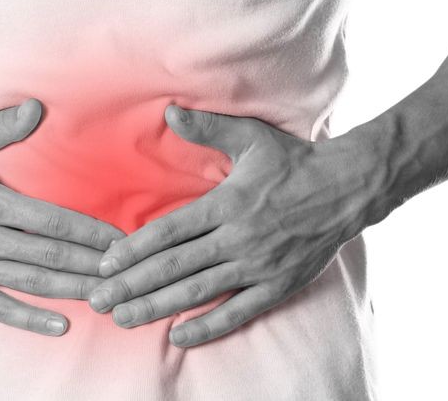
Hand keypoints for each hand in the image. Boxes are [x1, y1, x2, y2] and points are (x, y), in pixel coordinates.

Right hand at [0, 97, 126, 336]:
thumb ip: (3, 125)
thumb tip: (38, 106)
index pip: (52, 221)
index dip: (90, 232)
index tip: (121, 239)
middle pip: (49, 256)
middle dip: (92, 266)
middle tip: (128, 273)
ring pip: (31, 284)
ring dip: (72, 291)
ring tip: (108, 297)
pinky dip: (30, 320)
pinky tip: (61, 326)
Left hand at [86, 104, 379, 346]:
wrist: (349, 187)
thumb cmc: (295, 160)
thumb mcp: (250, 137)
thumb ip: (206, 128)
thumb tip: (169, 110)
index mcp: (228, 204)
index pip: (170, 231)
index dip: (135, 249)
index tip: (106, 262)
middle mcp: (239, 238)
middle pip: (175, 266)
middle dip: (133, 284)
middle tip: (98, 299)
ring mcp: (259, 266)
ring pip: (199, 292)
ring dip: (158, 307)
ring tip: (124, 318)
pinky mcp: (278, 285)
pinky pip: (238, 311)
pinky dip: (208, 326)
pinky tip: (179, 336)